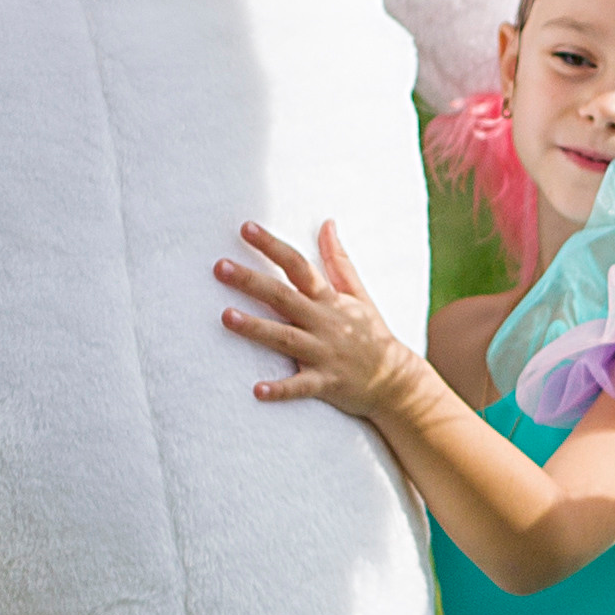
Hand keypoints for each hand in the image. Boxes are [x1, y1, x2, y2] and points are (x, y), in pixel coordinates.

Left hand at [216, 221, 420, 420]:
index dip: (272, 246)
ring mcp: (324, 352)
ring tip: (225, 317)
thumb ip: (338, 260)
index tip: (246, 228)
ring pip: (285, 338)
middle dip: (251, 281)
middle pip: (283, 297)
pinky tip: (257, 390)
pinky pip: (300, 386)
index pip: (298, 265)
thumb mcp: (359, 293)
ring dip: (256, 328)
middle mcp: (323, 322)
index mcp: (328, 299)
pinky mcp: (325, 383)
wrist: (395, 380)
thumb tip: (327, 223)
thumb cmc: (371, 333)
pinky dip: (280, 389)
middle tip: (219, 267)